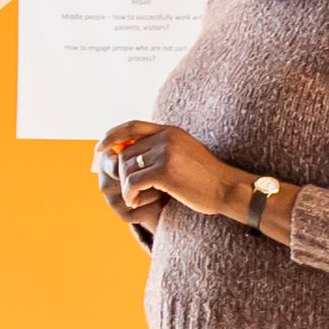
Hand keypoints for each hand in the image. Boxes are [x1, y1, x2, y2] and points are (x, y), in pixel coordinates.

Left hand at [95, 122, 249, 223]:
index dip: (112, 135)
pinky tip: (136, 203)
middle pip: (125, 153)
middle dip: (122, 175)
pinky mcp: (164, 171)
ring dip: (126, 187)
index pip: (133, 126)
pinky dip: (130, 195)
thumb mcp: (183, 156)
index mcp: (170, 131)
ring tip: (136, 198)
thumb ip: (159, 151)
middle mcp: (167, 137)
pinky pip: (132, 183)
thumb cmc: (205, 178)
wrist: (229, 190)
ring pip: (126, 169)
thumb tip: (124, 155)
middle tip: (130, 192)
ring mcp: (166, 152)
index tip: (100, 149)